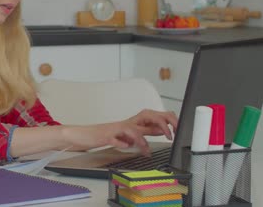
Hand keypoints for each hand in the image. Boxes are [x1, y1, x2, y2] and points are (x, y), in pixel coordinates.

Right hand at [61, 110, 177, 155]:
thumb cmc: (107, 134)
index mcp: (134, 122)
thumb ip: (145, 131)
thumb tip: (162, 130)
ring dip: (145, 135)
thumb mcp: (131, 133)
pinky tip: (130, 147)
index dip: (169, 120)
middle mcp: (128, 123)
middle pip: (148, 115)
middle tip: (170, 134)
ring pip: (134, 126)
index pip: (155, 115)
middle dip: (162, 122)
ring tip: (151, 146)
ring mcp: (117, 129)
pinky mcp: (107, 136)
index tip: (177, 129)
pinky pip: (117, 138)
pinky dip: (124, 142)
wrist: (85, 135)